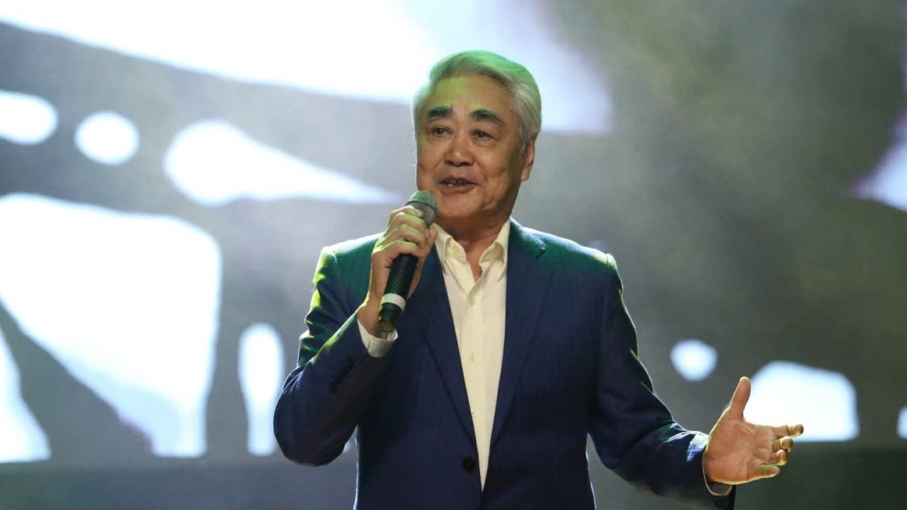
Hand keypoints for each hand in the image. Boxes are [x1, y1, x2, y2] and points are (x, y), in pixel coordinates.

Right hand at [357, 205, 437, 335]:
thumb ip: (423, 246)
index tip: (424, 219)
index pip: (397, 214)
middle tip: (425, 240)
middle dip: (419, 225)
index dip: (412, 212)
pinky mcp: (380, 257)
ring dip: (418, 237)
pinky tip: (419, 255)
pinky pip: (400, 245)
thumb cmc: (399, 284)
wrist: (384, 300)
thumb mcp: (416, 262)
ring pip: (402, 229)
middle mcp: (383, 240)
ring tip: (423, 249)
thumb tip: (433, 230)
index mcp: (389, 239)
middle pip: (401, 217)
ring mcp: (380, 247)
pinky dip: (414, 248)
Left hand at [703, 376, 803, 484]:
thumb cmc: (723, 435)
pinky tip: (774, 470)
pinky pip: (765, 472)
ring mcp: (761, 459)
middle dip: (788, 443)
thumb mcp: (731, 416)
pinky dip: (770, 471)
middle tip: (786, 441)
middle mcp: (766, 446)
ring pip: (779, 459)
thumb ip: (740, 400)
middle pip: (784, 445)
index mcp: (764, 432)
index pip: (784, 430)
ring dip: (782, 457)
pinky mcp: (754, 472)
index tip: (799, 428)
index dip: (794, 429)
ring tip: (781, 454)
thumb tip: (745, 379)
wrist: (710, 455)